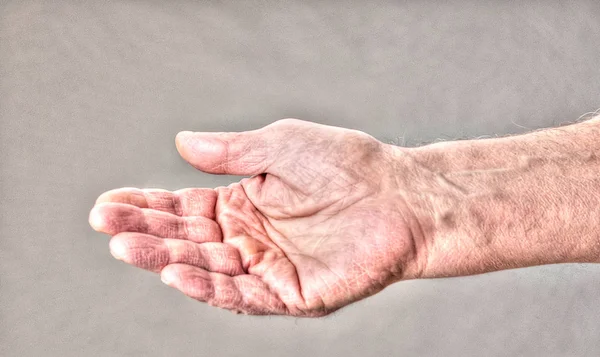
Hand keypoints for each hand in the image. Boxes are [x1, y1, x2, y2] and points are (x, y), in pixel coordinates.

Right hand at [89, 119, 423, 315]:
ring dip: (167, 260)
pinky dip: (209, 286)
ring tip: (128, 248)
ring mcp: (268, 267)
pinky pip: (244, 293)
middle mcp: (249, 238)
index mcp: (243, 203)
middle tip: (107, 225)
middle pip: (187, 240)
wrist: (403, 195)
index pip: (183, 209)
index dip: (145, 207)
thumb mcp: (282, 145)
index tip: (108, 204)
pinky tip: (178, 272)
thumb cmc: (348, 165)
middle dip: (145, 234)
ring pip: (208, 268)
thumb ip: (232, 152)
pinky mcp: (292, 293)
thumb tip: (182, 144)